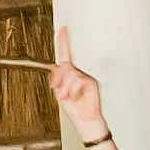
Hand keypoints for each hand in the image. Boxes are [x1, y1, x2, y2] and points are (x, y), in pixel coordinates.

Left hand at [48, 31, 110, 145]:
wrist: (85, 120)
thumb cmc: (74, 107)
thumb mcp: (60, 92)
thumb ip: (57, 78)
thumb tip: (59, 67)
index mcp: (69, 73)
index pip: (65, 55)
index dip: (63, 42)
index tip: (63, 29)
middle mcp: (78, 72)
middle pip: (64, 67)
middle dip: (59, 81)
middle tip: (62, 95)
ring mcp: (86, 76)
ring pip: (70, 74)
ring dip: (66, 89)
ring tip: (69, 98)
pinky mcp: (92, 81)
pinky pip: (77, 81)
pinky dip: (73, 91)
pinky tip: (77, 97)